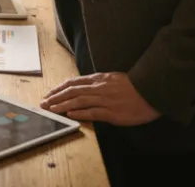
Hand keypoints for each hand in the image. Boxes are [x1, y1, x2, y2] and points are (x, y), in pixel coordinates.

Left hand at [39, 72, 159, 125]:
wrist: (151, 91)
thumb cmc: (134, 87)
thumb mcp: (113, 79)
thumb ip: (98, 83)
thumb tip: (85, 87)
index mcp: (98, 79)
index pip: (73, 83)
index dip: (59, 88)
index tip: (49, 93)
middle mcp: (98, 88)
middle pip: (72, 91)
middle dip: (56, 97)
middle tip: (44, 103)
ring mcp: (104, 99)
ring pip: (79, 101)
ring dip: (63, 105)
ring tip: (51, 109)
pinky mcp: (112, 112)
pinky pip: (93, 112)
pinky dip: (80, 113)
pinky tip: (70, 115)